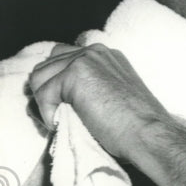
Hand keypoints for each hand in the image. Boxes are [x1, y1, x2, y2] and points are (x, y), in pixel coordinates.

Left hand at [28, 43, 170, 161]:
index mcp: (105, 56)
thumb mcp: (111, 97)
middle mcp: (94, 51)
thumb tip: (51, 99)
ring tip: (61, 122)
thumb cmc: (134, 127)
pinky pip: (43, 93)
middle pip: (46, 66)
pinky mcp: (75, 74)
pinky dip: (47, 114)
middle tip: (57, 118)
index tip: (61, 107)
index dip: (55, 84)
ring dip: (45, 103)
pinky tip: (64, 125)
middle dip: (46, 93)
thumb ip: (88, 88)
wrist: (147, 134)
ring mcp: (85, 60)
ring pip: (39, 78)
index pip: (62, 58)